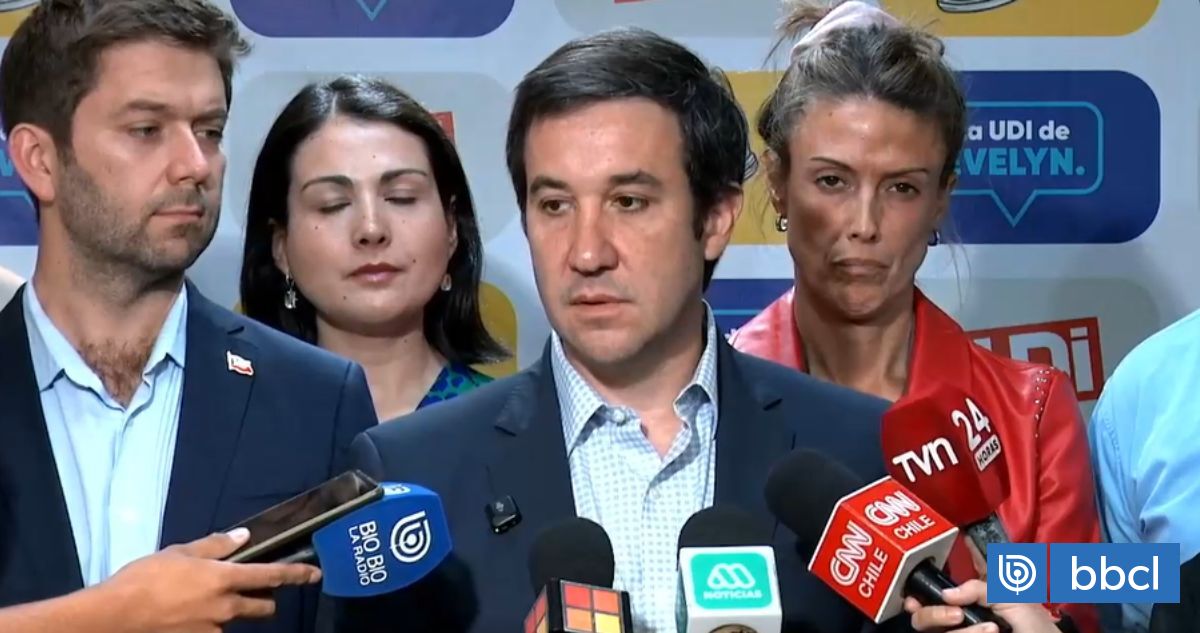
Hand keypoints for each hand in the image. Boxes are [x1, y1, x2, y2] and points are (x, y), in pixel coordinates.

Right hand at [98, 528, 321, 632]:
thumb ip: (216, 545)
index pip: (272, 577)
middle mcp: (225, 609)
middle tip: (251, 592)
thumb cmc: (146, 578)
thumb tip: (244, 536)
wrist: (115, 616)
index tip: (315, 575)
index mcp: (224, 579)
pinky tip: (188, 616)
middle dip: (265, 601)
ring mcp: (213, 630)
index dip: (297, 575)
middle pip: (264, 608)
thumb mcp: (180, 552)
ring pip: (236, 622)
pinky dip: (208, 625)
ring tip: (202, 603)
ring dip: (231, 613)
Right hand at [904, 580, 1057, 632]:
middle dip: (933, 614)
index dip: (918, 594)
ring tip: (991, 630)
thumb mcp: (1011, 596)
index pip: (934, 594)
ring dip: (963, 631)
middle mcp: (958, 621)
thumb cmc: (1036, 625)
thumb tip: (946, 594)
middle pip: (922, 618)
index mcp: (968, 602)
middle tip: (956, 615)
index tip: (914, 596)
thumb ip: (978, 588)